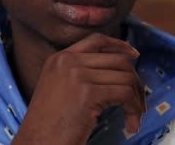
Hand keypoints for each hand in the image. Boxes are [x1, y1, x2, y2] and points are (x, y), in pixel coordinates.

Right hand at [12, 33, 145, 144]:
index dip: (119, 45)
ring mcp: (78, 75)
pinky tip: (130, 125)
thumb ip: (78, 74)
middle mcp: (67, 62)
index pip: (96, 40)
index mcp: (59, 59)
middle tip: (138, 103)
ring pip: (126, 77)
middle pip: (117, 59)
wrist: (36, 143)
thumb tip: (113, 72)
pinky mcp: (88, 93)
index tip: (134, 54)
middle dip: (135, 81)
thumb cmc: (47, 125)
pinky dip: (134, 110)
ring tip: (133, 118)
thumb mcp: (57, 89)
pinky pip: (125, 94)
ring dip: (136, 100)